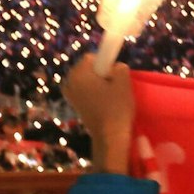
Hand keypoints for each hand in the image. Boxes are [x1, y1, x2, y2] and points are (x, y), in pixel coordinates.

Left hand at [62, 57, 135, 175]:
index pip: (91, 57)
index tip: (113, 77)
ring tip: (108, 97)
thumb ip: (120, 67)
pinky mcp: (74, 104)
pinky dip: (92, 93)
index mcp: (78, 73)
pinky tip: (102, 104)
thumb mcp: (124, 82)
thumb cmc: (116, 108)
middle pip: (87, 69)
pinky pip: (83, 91)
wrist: (109, 136)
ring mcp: (69, 94)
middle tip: (112, 87)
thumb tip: (115, 68)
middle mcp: (69, 81)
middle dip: (99, 73)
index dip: (105, 63)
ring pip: (86, 80)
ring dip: (96, 84)